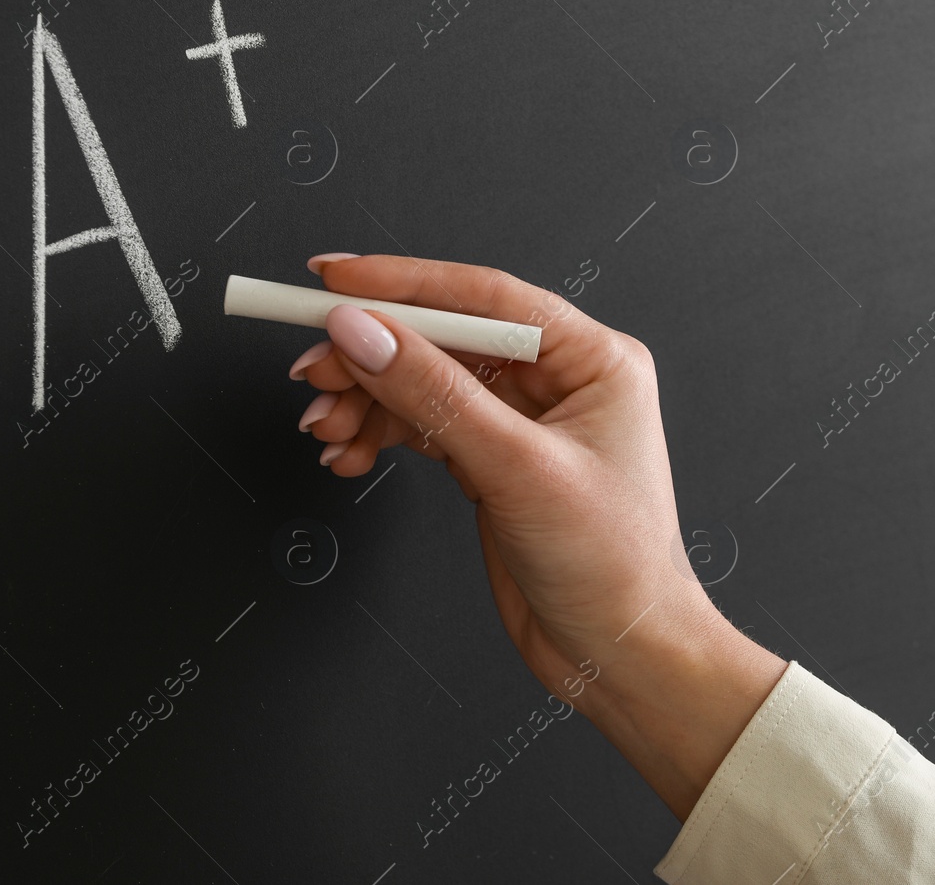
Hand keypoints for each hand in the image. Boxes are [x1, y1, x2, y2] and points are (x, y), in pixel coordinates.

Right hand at [289, 254, 785, 817]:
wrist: (622, 655)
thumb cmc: (613, 566)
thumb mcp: (517, 469)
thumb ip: (434, 395)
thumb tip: (365, 332)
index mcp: (591, 358)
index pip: (482, 297)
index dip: (402, 283)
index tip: (334, 279)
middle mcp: (558, 380)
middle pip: (444, 338)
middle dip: (372, 354)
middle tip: (312, 371)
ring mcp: (522, 422)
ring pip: (424, 382)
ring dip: (366, 401)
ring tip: (324, 427)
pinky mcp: (493, 461)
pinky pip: (422, 425)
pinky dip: (379, 435)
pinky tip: (348, 452)